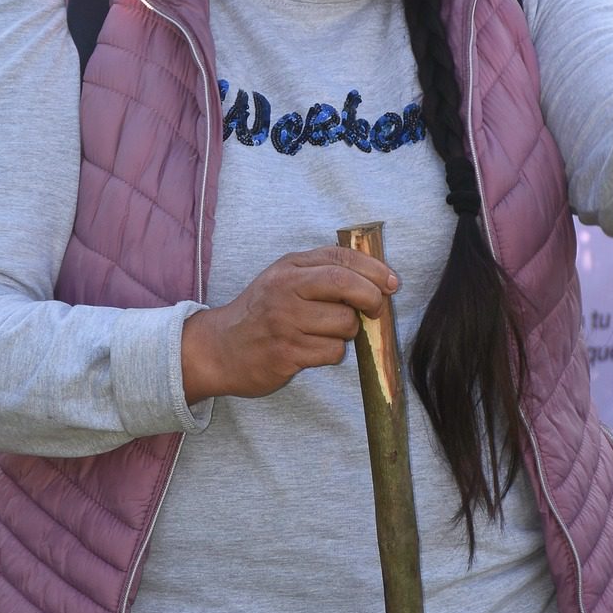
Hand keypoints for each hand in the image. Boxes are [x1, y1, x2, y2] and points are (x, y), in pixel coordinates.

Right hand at [181, 247, 398, 401]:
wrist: (221, 348)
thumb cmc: (262, 313)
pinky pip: (332, 352)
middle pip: (347, 286)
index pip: (340, 259)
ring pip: (344, 324)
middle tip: (375, 310)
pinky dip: (332, 353)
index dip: (374, 269)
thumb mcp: (284, 280)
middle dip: (372, 299)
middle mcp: (286, 290)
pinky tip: (313, 350)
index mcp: (289, 267)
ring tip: (326, 332)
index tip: (392, 283)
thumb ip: (321, 271)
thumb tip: (376, 278)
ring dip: (347, 332)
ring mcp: (285, 322)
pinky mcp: (287, 353)